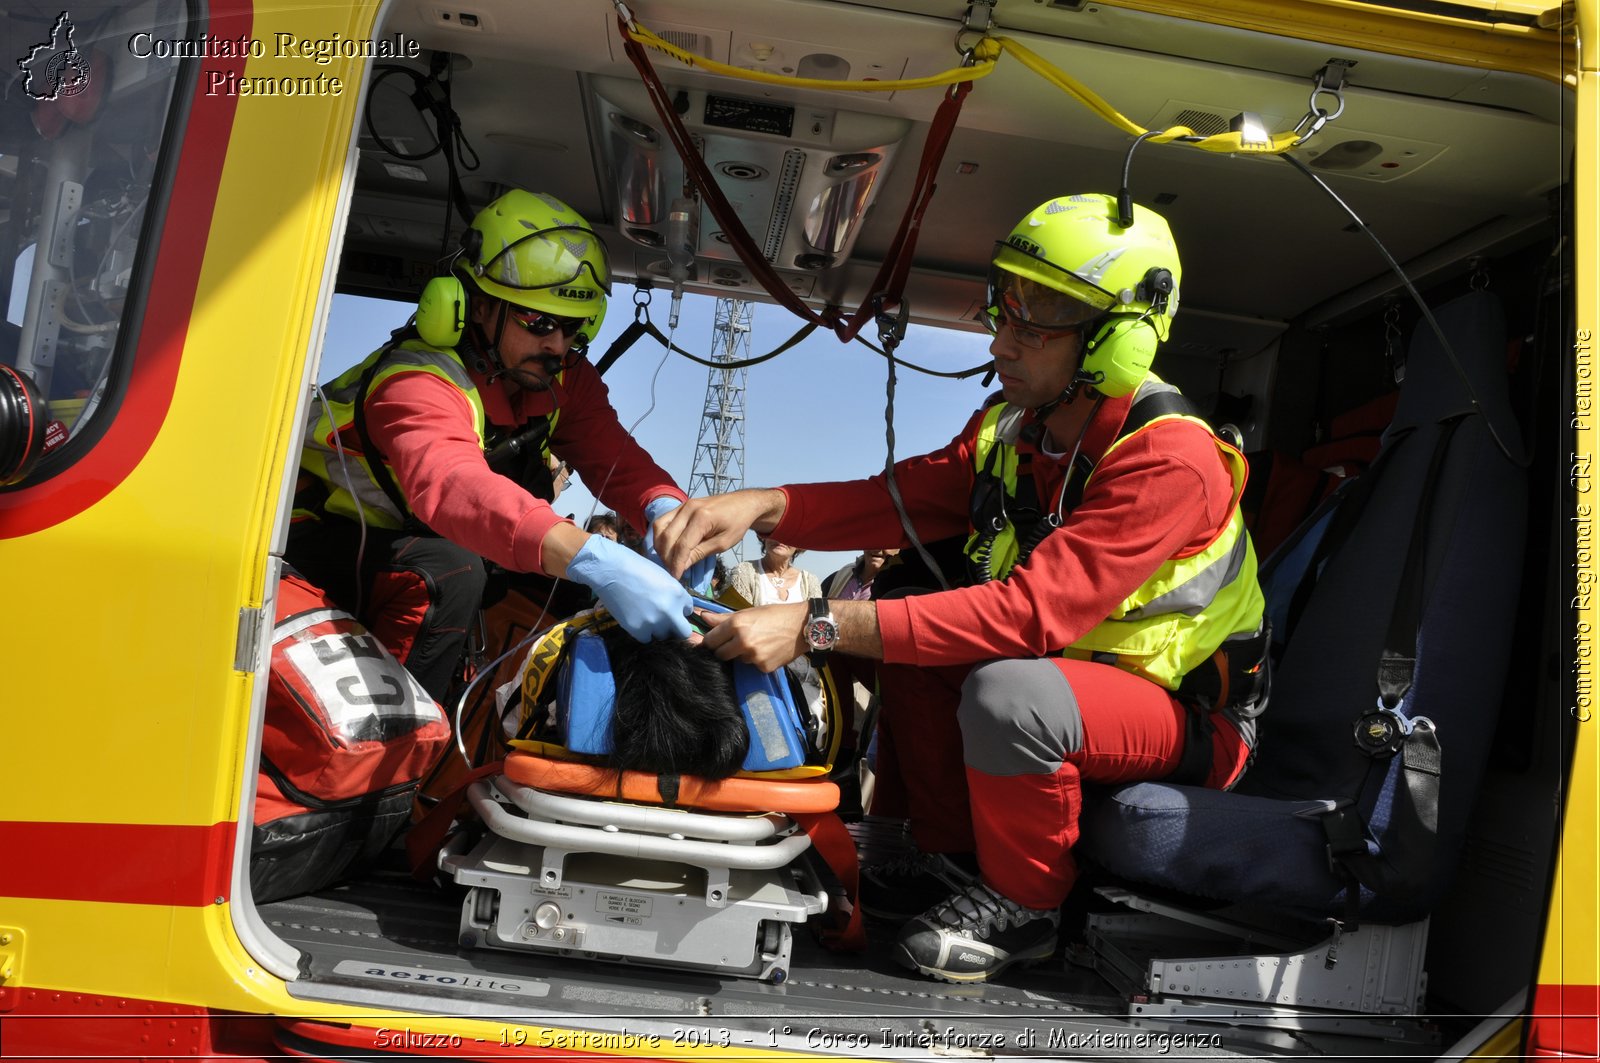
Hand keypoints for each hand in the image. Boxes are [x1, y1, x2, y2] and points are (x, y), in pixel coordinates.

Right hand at [565, 534, 692, 640]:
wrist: (610, 570)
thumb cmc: (636, 568)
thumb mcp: (663, 577)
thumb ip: (674, 595)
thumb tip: (679, 609)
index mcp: (678, 594)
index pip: (688, 611)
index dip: (679, 609)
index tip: (670, 606)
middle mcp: (670, 611)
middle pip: (683, 633)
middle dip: (676, 628)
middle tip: (666, 623)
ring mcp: (654, 622)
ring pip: (663, 636)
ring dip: (657, 629)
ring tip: (645, 616)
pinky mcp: (637, 630)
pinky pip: (646, 639)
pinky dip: (643, 632)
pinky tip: (636, 620)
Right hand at [654, 488, 785, 579]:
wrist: (742, 503)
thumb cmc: (737, 523)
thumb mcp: (723, 543)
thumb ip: (701, 553)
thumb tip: (682, 566)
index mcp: (702, 518)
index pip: (682, 545)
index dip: (677, 563)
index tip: (676, 577)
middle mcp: (688, 509)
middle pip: (667, 536)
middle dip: (666, 557)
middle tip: (671, 571)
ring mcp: (683, 505)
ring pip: (660, 527)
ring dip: (660, 546)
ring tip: (668, 560)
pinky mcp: (681, 506)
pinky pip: (663, 521)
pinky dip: (660, 535)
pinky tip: (666, 547)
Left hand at [694, 603, 807, 672]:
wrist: (803, 626)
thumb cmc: (775, 614)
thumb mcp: (749, 612)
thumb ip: (723, 618)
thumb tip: (702, 616)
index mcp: (736, 624)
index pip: (710, 641)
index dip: (711, 641)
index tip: (714, 641)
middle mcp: (742, 642)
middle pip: (720, 655)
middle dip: (724, 650)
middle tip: (735, 642)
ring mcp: (753, 657)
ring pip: (737, 660)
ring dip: (742, 654)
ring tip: (757, 643)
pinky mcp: (763, 667)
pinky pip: (752, 666)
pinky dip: (756, 660)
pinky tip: (767, 651)